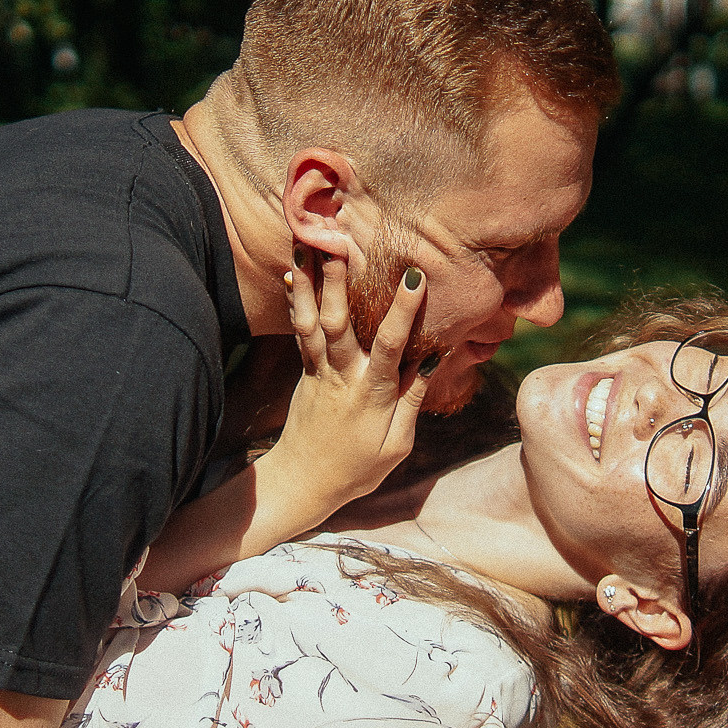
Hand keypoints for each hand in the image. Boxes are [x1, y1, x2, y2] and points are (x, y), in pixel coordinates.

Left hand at [258, 255, 431, 519]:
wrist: (302, 482)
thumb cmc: (357, 469)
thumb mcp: (396, 444)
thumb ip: (412, 399)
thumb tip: (436, 358)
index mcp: (371, 396)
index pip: (391, 347)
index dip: (403, 312)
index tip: (414, 278)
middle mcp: (342, 377)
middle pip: (338, 324)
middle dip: (338, 284)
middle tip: (338, 245)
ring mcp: (318, 372)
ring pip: (312, 322)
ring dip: (310, 283)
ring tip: (307, 245)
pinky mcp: (305, 372)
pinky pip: (300, 331)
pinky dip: (296, 301)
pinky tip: (291, 274)